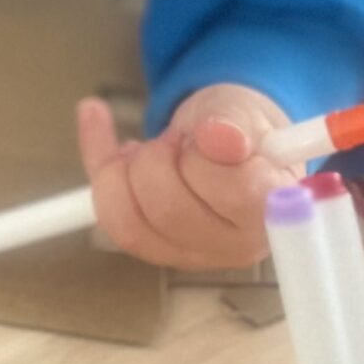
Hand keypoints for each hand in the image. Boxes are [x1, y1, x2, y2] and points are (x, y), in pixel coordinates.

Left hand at [76, 81, 293, 270]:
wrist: (227, 137)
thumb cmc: (242, 127)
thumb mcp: (244, 110)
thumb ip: (236, 122)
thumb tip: (222, 137)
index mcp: (269, 211)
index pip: (232, 193)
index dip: (203, 157)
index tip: (202, 134)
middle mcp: (233, 245)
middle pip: (170, 212)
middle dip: (158, 159)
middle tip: (176, 139)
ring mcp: (190, 254)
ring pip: (130, 223)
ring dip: (123, 168)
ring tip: (151, 145)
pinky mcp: (152, 247)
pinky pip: (108, 216)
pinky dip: (96, 159)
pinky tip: (94, 114)